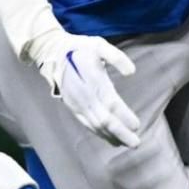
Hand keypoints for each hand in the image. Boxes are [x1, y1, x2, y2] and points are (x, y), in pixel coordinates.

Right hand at [27, 30, 140, 147]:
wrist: (51, 52)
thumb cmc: (79, 48)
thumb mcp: (98, 45)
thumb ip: (116, 57)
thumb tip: (132, 72)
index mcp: (93, 83)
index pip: (112, 105)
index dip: (124, 117)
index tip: (137, 125)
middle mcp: (85, 97)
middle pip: (104, 121)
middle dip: (120, 133)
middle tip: (136, 143)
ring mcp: (77, 104)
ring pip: (95, 125)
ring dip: (110, 136)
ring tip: (124, 143)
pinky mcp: (72, 106)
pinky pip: (86, 123)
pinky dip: (97, 132)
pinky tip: (107, 137)